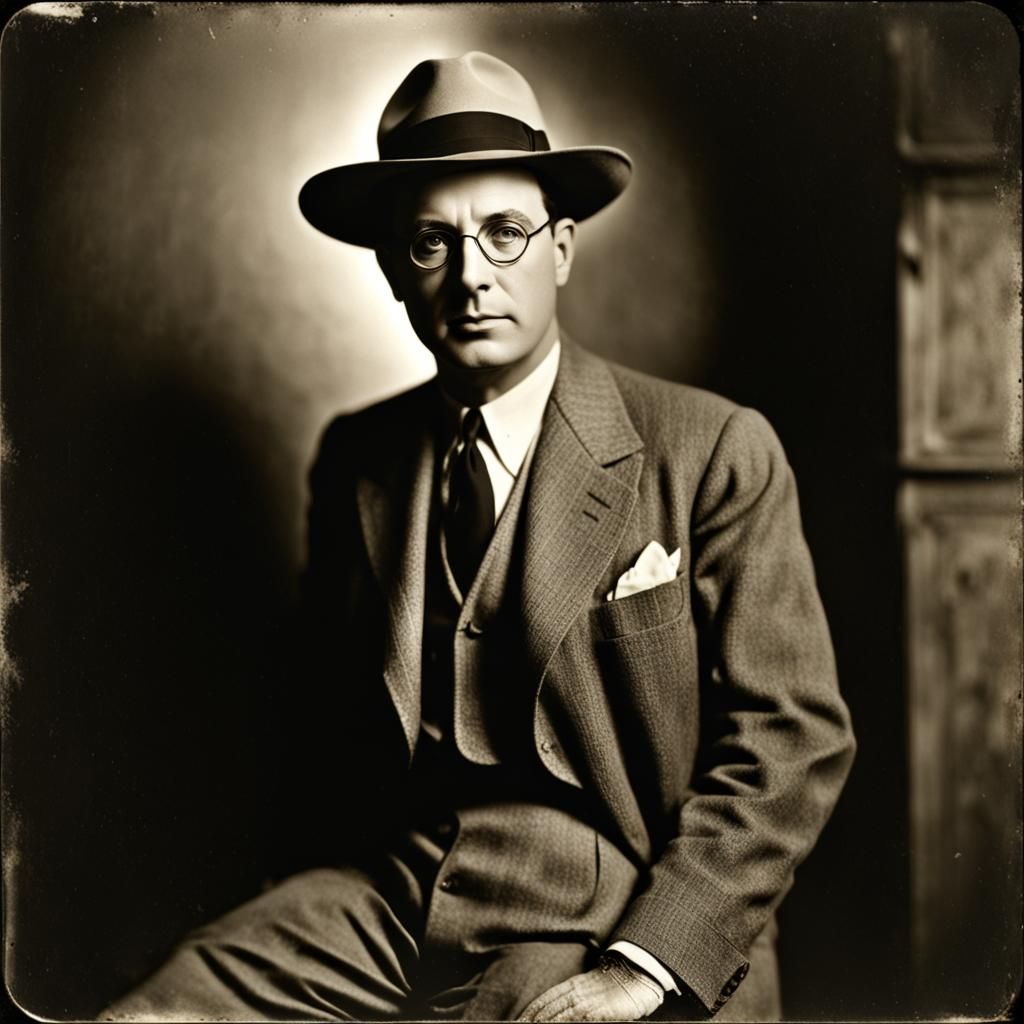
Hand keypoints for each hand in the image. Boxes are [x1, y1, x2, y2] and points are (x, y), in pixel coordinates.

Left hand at [517, 953, 664, 1021]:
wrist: (639, 969)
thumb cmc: (618, 982)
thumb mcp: (593, 989)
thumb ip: (577, 998)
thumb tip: (562, 1011)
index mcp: (573, 986)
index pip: (544, 1001)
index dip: (529, 1012)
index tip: (516, 1022)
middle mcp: (575, 992)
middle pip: (546, 1009)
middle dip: (529, 1021)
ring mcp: (587, 1001)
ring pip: (557, 1016)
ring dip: (541, 1023)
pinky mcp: (600, 1011)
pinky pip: (577, 1019)